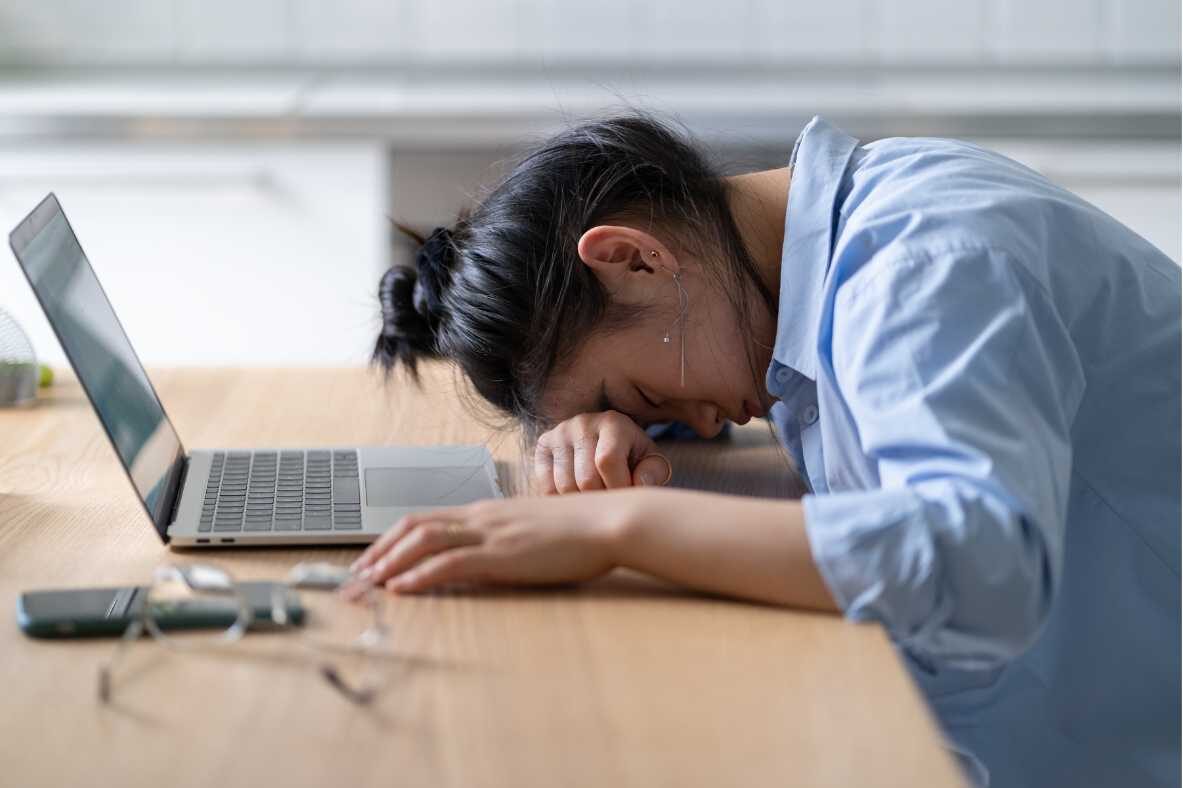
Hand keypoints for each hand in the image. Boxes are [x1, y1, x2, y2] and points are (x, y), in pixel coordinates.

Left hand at [344, 492, 639, 594]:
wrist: (611, 518)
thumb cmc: (582, 528)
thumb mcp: (535, 530)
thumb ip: (509, 538)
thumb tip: (491, 554)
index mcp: (488, 512)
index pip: (427, 520)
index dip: (394, 539)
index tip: (374, 559)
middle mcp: (481, 517)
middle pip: (414, 526)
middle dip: (379, 551)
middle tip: (355, 576)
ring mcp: (490, 532)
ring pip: (423, 540)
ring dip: (389, 562)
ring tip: (367, 583)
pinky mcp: (502, 553)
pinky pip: (450, 561)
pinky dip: (420, 573)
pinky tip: (403, 586)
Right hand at [534, 410, 671, 494]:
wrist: (607, 443)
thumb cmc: (633, 459)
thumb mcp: (650, 462)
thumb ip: (653, 472)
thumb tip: (637, 483)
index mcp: (613, 423)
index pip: (607, 461)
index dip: (617, 488)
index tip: (625, 498)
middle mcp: (582, 423)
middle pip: (585, 479)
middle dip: (601, 500)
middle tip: (611, 504)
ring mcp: (559, 433)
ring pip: (564, 486)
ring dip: (582, 503)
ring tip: (596, 501)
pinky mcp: (543, 445)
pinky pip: (546, 487)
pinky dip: (562, 501)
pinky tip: (578, 498)